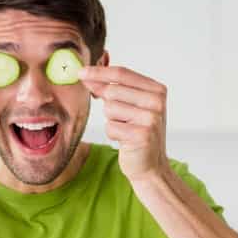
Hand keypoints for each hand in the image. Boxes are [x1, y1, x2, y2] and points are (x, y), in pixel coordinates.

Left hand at [78, 65, 169, 181]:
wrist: (151, 165)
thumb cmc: (137, 133)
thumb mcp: (128, 105)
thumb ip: (111, 88)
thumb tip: (86, 74)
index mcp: (156, 89)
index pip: (122, 74)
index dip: (99, 72)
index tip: (81, 72)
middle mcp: (157, 102)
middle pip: (113, 91)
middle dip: (107, 104)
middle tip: (117, 117)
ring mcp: (151, 118)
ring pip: (109, 109)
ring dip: (112, 121)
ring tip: (126, 130)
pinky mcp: (142, 135)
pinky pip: (110, 127)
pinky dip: (113, 134)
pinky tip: (125, 140)